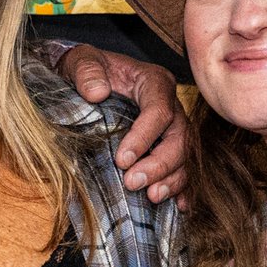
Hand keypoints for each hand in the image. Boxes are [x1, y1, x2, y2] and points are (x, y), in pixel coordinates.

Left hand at [54, 45, 189, 200]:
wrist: (90, 80)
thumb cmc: (88, 70)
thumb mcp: (81, 61)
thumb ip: (87, 71)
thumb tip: (96, 93)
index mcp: (154, 82)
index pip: (159, 111)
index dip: (145, 137)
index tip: (122, 159)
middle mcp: (171, 105)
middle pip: (179, 137)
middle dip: (160, 164)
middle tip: (134, 183)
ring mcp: (174, 128)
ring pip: (185, 155)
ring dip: (173, 179)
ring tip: (153, 197)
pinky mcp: (169, 145)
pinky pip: (183, 167)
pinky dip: (182, 187)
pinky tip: (178, 205)